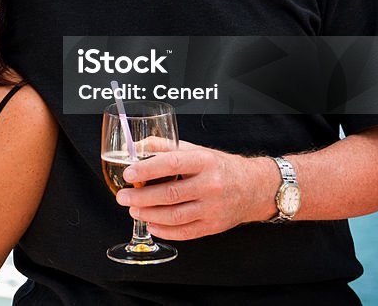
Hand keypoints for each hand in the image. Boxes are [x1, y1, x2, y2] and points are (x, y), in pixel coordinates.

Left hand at [115, 141, 274, 240]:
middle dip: (141, 197)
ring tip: (133, 210)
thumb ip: (166, 147)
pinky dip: (165, 230)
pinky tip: (151, 224)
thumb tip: (137, 145)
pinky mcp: (213, 226)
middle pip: (170, 194)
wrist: (255, 187)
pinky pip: (185, 232)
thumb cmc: (221, 167)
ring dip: (149, 214)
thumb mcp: (197, 150)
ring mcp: (213, 208)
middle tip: (123, 197)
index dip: (148, 169)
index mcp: (205, 162)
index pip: (172, 163)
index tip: (129, 174)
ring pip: (175, 216)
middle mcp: (210, 185)